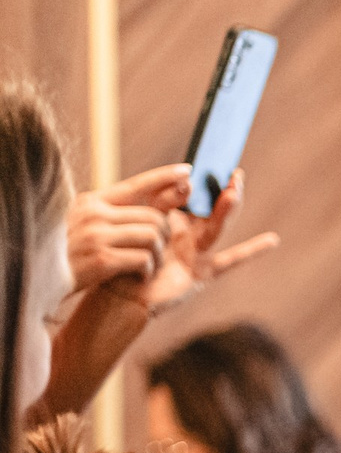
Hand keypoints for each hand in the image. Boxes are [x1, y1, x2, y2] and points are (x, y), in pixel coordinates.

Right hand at [66, 164, 184, 290]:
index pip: (135, 185)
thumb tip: (155, 209)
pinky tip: (137, 276)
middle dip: (164, 236)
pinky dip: (147, 271)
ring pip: (153, 237)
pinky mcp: (102, 258)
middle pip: (154, 217)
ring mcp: (97, 235)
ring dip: (158, 256)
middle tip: (157, 252)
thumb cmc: (66, 256)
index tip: (186, 171)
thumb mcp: (84, 226)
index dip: (163, 177)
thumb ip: (113, 214)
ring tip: (147, 266)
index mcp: (91, 202)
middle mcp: (94, 214)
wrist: (40, 281)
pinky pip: (144, 259)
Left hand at [103, 167, 278, 315]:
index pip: (189, 194)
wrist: (120, 295)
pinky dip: (252, 250)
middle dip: (223, 190)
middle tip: (234, 172)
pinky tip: (271, 240)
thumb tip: (187, 182)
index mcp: (170, 220)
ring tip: (233, 192)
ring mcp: (198, 253)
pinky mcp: (203, 272)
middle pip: (210, 208)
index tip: (209, 158)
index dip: (199, 179)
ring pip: (216, 226)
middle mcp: (187, 235)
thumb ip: (161, 202)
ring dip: (226, 209)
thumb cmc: (123, 259)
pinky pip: (231, 260)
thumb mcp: (138, 221)